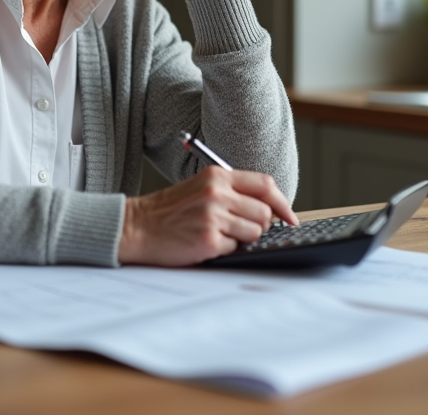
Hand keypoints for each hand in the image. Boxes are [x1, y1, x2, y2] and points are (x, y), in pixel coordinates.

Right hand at [118, 166, 297, 265]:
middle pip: (265, 211)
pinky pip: (236, 249)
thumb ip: (232, 192)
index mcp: (217, 176)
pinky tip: (207, 243)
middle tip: (243, 230)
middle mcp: (217, 193)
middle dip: (261, 225)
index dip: (283, 203)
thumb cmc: (170, 211)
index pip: (265, 184)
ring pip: (255, 232)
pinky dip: (226, 250)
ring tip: (221, 235)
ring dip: (243, 239)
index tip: (290, 218)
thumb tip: (270, 209)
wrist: (137, 227)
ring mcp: (212, 217)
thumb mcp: (200, 188)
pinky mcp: (208, 240)